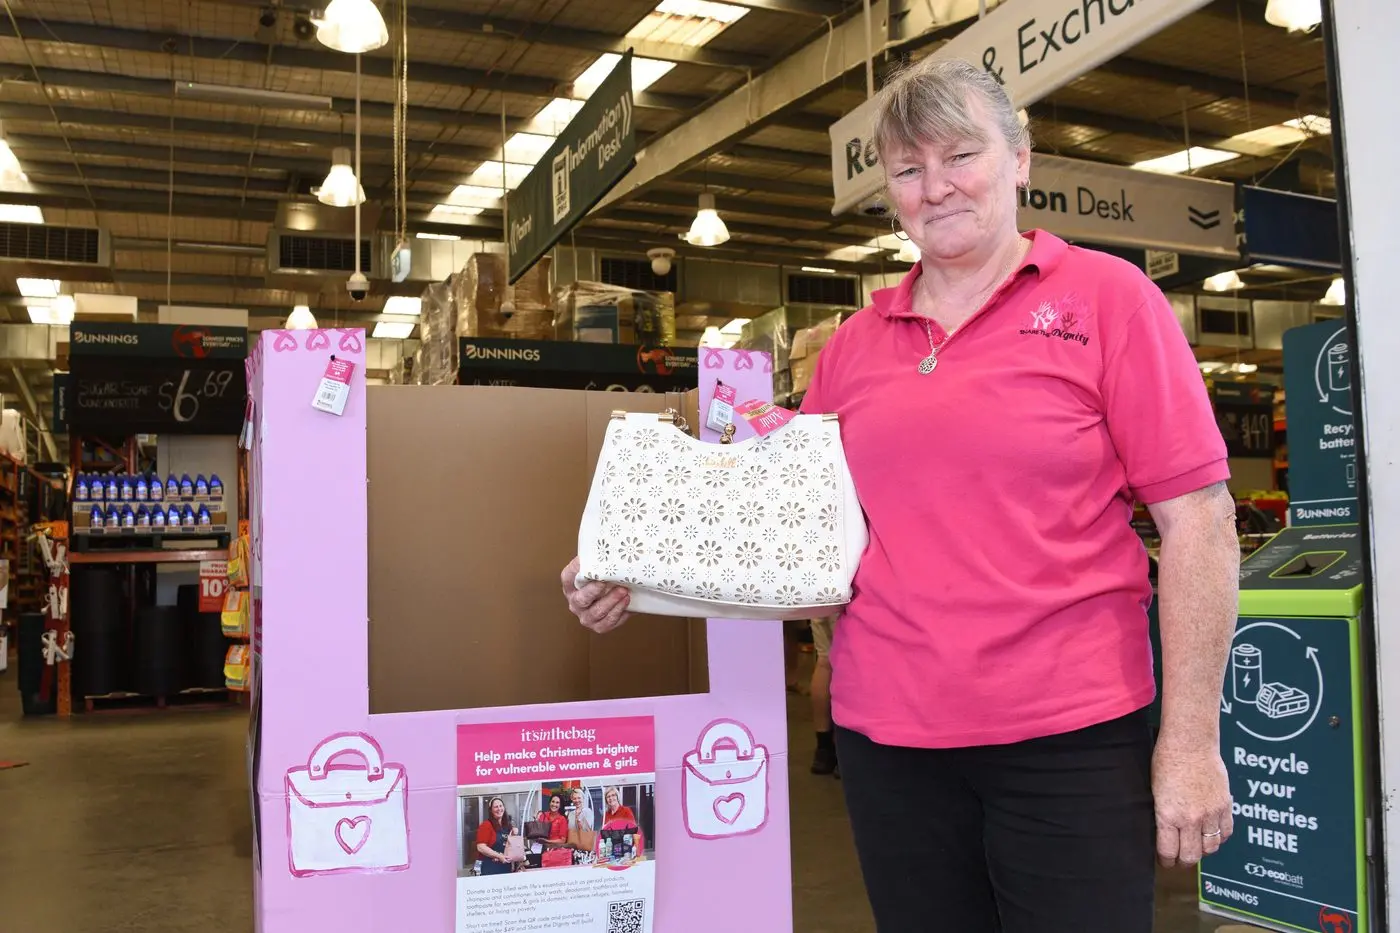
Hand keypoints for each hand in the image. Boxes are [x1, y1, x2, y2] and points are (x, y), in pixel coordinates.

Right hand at [561, 556, 630, 632]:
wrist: (617, 594)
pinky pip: (607, 623)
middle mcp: (575, 602)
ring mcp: (586, 616)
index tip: (586, 562)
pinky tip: (626, 602)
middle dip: (594, 591)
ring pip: (596, 613)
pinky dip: (618, 612)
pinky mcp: (599, 626)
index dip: (576, 570)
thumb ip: (599, 558)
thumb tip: (607, 546)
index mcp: (571, 585)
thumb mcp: (599, 566)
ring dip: (611, 602)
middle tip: (605, 582)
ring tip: (623, 591)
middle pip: (581, 599)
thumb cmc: (605, 578)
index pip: (568, 577)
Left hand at [1152, 737, 1233, 867]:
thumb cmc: (1166, 761)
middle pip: (1191, 855)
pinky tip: (1212, 835)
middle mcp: (1191, 819)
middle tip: (1180, 861)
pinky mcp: (1225, 806)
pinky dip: (1219, 838)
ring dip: (1203, 852)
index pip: (1169, 851)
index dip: (1166, 860)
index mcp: (1168, 815)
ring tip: (1196, 848)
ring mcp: (1211, 814)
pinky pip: (1226, 832)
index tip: (1165, 861)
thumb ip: (1162, 814)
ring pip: (1211, 848)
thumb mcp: (1155, 791)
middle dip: (1184, 862)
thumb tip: (1163, 832)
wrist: (1190, 743)